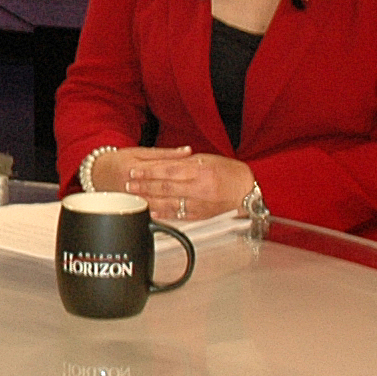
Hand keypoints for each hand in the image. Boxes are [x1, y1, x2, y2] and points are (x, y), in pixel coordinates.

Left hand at [111, 146, 255, 221]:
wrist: (248, 191)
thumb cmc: (229, 172)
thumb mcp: (206, 160)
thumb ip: (184, 162)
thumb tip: (162, 162)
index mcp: (201, 171)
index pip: (168, 171)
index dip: (149, 172)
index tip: (134, 172)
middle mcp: (200, 188)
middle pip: (165, 187)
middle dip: (144, 186)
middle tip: (128, 184)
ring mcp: (200, 204)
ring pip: (169, 203)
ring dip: (149, 200)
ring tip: (134, 197)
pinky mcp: (201, 216)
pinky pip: (179, 215)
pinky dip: (163, 214)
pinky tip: (151, 211)